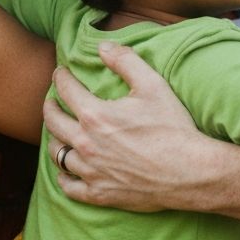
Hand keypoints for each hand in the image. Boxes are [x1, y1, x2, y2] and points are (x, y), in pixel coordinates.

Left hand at [43, 42, 211, 211]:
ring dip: (54, 139)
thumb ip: (125, 61)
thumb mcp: (152, 84)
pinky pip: (69, 186)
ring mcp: (91, 171)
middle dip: (50, 106)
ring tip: (58, 132)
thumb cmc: (172, 127)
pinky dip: (64, 176)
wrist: (189, 172)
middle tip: (52, 100)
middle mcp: (86, 143)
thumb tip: (102, 46)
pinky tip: (66, 170)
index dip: (61, 78)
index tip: (61, 73)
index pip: (66, 90)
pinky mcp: (99, 193)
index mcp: (95, 115)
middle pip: (53, 122)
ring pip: (57, 154)